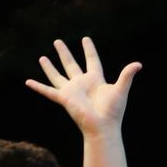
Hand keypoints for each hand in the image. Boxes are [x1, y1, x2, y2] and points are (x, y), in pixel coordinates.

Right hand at [25, 38, 140, 135]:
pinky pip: (48, 91)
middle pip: (71, 64)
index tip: (85, 39)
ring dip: (49, 67)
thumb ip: (127, 75)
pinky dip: (37, 87)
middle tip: (58, 41)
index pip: (92, 60)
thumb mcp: (121, 89)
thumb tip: (138, 64)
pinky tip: (27, 82)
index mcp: (96, 80)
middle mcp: (82, 84)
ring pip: (58, 75)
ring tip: (42, 58)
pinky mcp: (64, 99)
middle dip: (64, 53)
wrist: (103, 127)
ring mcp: (72, 91)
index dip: (89, 50)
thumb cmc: (113, 111)